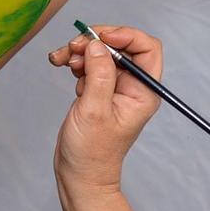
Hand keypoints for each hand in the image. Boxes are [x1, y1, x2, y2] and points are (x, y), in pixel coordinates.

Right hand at [49, 25, 162, 192]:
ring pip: (102, 52)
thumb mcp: (94, 112)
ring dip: (81, 50)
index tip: (101, 36)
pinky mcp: (98, 89)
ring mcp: (115, 87)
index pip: (147, 49)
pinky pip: (89, 64)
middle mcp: (133, 86)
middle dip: (97, 41)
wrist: (79, 175)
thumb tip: (97, 45)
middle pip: (121, 46)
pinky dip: (75, 60)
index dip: (126, 35)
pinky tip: (62, 65)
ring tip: (63, 59)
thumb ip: (99, 76)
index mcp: (143, 92)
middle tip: (74, 46)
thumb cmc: (91, 152)